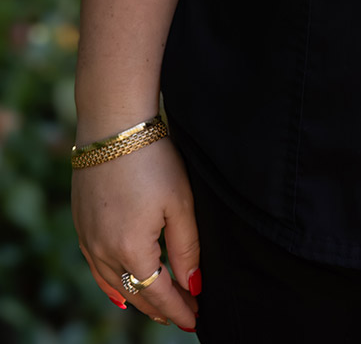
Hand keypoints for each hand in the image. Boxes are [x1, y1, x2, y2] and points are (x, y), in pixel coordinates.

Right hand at [71, 136, 200, 330]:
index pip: (159, 294)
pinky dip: (111, 283)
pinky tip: (120, 290)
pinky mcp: (80, 224)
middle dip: (160, 309)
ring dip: (137, 298)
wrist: (112, 126)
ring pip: (112, 283)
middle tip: (182, 315)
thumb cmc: (152, 160)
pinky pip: (95, 267)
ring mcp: (87, 239)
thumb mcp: (181, 203)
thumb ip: (187, 248)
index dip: (179, 310)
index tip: (196, 319)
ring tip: (158, 308)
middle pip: (135, 294)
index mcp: (131, 250)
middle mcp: (103, 251)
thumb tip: (193, 285)